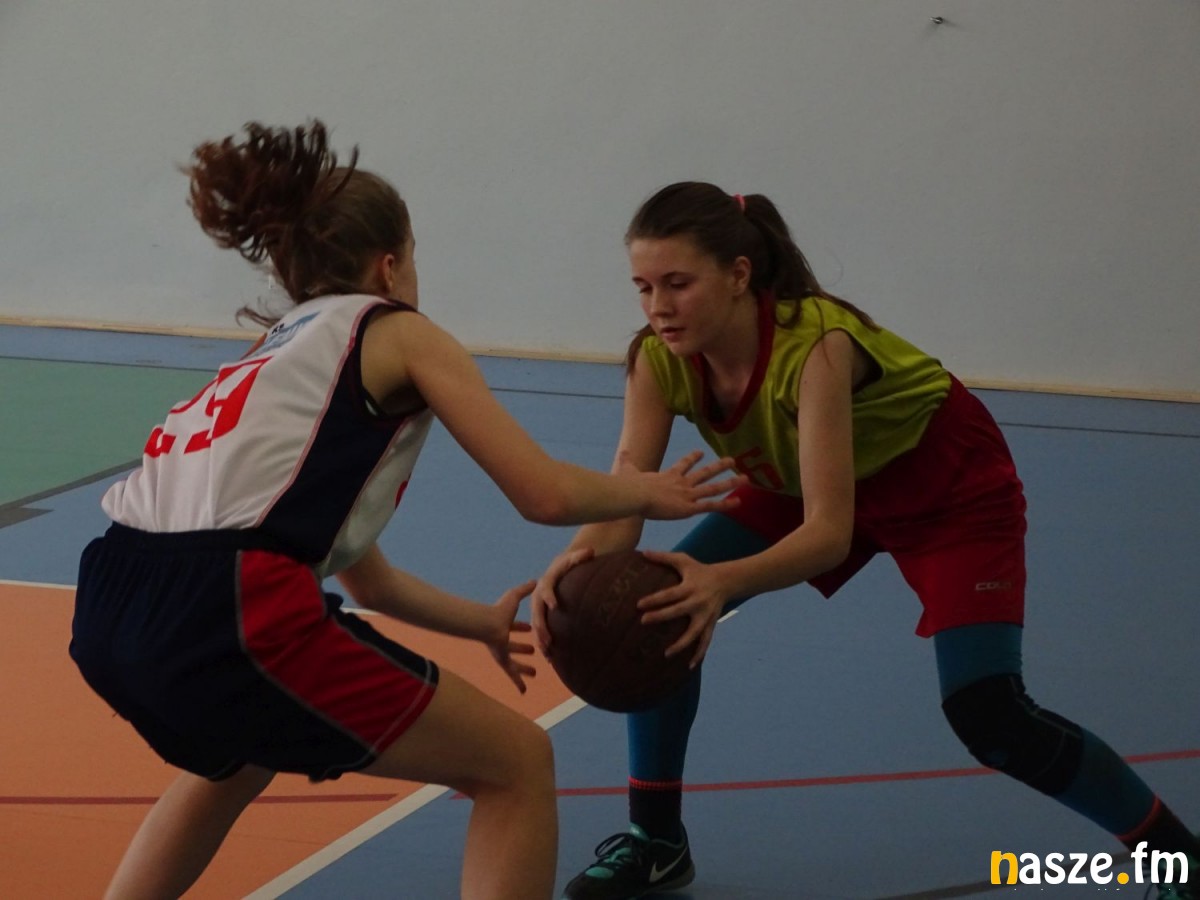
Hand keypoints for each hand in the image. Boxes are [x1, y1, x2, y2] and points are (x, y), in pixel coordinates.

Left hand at [486, 579, 538, 692]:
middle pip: (514, 646)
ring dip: (524, 668)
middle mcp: (503, 640)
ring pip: (515, 663)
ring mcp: (502, 652)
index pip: (515, 626)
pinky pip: (511, 674)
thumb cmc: (500, 610)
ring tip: (535, 672)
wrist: (488, 624)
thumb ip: (524, 589)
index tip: (530, 628)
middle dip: (523, 649)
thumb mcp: (514, 597)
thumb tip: (535, 580)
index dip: (523, 627)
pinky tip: (524, 692)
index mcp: (505, 625)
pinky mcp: (502, 661)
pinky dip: (518, 683)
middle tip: (533, 650)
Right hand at [530, 546, 594, 655]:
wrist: (559, 570)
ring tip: (548, 654)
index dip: (549, 596)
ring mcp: (539, 609)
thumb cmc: (568, 564)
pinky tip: (551, 659)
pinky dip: (544, 644)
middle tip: (548, 640)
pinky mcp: (542, 618)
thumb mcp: (574, 557)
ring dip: (541, 640)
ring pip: (536, 626)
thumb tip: (591, 550)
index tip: (555, 605)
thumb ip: (581, 555)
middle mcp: (538, 597)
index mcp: (545, 583)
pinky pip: (541, 632)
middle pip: (537, 613)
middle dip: (541, 627)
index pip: (545, 589)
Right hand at [626, 450, 746, 520]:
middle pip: (705, 472)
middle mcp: (682, 483)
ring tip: (745, 479)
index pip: (684, 465)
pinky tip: (738, 503)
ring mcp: (687, 494)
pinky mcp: (689, 507)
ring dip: (730, 483)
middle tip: (732, 460)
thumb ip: (627, 462)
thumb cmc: (630, 486)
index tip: (700, 453)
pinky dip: (725, 504)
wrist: (636, 495)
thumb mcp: (629, 470)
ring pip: (713, 487)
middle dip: (719, 466)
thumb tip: (622, 452)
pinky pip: (711, 506)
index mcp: (669, 475)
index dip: (692, 458)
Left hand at [636, 550, 731, 668]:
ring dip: (681, 644)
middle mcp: (698, 602)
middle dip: (661, 617)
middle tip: (643, 622)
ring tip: (666, 654)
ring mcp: (706, 616)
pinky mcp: (711, 624)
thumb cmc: (699, 570)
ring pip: (694, 633)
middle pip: (678, 612)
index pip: (670, 594)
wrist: (726, 580)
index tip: (638, 605)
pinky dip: (699, 654)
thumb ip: (663, 557)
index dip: (655, 599)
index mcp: (690, 587)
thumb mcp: (684, 560)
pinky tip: (690, 666)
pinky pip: (705, 642)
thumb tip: (643, 552)